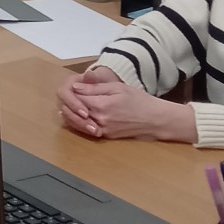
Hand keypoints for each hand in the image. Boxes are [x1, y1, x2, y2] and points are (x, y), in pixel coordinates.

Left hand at [62, 68, 197, 141]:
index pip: (77, 98)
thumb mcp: (118, 87)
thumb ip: (95, 88)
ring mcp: (102, 130)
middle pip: (76, 111)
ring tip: (72, 105)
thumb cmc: (139, 100)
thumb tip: (76, 86)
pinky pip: (89, 129)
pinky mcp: (106, 136)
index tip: (72, 86)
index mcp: (101, 105)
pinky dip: (83, 122)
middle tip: (68, 96)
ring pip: (80, 122)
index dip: (72, 92)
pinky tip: (83, 115)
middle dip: (71, 103)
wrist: (154, 119)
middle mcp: (99, 119)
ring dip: (74, 114)